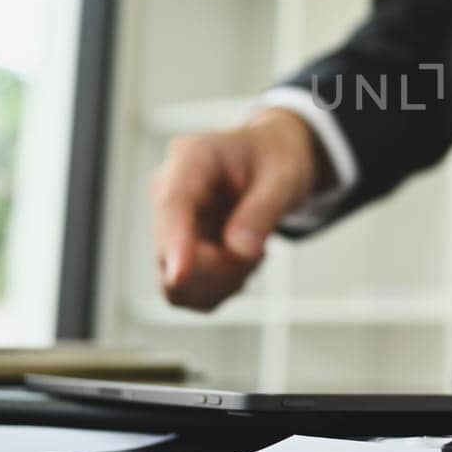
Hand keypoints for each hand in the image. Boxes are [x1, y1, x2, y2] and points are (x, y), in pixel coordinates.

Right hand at [150, 109, 330, 309]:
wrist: (270, 161)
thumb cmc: (275, 160)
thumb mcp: (284, 177)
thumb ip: (263, 211)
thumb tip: (239, 251)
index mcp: (192, 158)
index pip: (173, 205)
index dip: (174, 243)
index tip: (180, 276)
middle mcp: (167, 191)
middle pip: (170, 254)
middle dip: (221, 270)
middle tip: (261, 253)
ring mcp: (167, 224)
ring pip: (176, 284)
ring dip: (223, 283)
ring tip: (253, 251)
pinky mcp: (173, 251)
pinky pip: (187, 293)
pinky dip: (220, 289)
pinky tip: (240, 260)